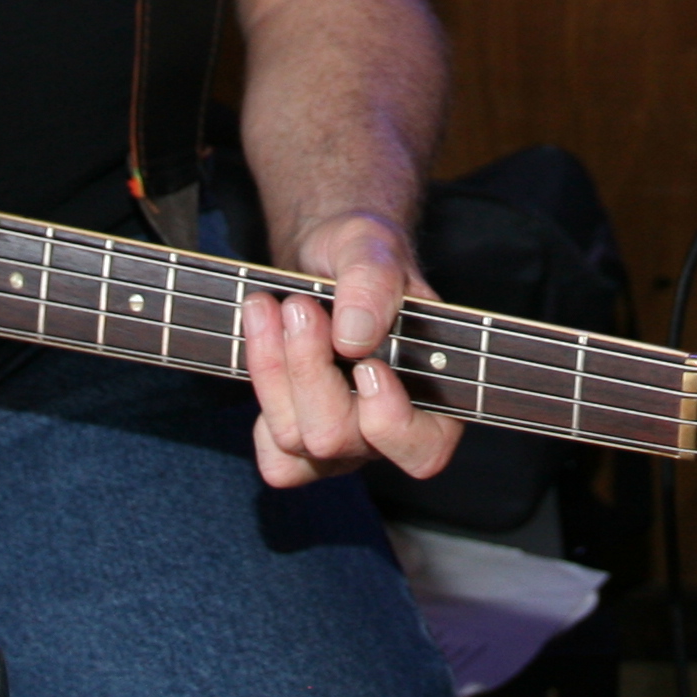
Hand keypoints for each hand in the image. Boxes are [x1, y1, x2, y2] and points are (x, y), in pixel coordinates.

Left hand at [240, 209, 457, 488]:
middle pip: (337, 437)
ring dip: (273, 369)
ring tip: (267, 306)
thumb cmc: (364, 252)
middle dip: (309, 369)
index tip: (366, 365)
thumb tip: (354, 337)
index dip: (388, 419)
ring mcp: (342, 442)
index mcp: (436, 396)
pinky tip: (262, 340)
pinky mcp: (298, 439)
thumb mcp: (374, 245)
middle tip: (300, 307)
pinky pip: (271, 452)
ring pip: (294, 439)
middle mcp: (389, 433)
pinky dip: (260, 391)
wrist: (325, 256)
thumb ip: (373, 283)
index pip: (424, 450)